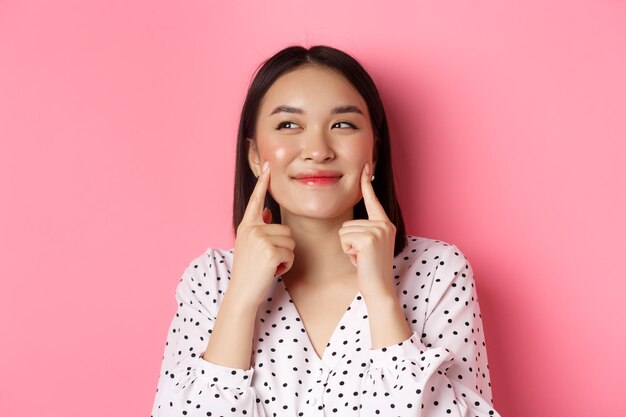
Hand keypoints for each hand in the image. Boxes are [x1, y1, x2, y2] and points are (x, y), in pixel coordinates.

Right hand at [229, 162, 294, 306]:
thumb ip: (259, 227)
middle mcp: (252, 229)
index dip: (262, 183)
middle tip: (267, 261)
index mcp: (246, 226)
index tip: (267, 165)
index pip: (256, 201)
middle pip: (285, 229)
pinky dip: (286, 265)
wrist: (242, 293)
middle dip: (283, 248)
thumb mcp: (250, 245)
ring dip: (285, 257)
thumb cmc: (248, 271)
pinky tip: (273, 271)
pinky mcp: (270, 251)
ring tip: (269, 265)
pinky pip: (290, 254)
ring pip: (290, 242)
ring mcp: (260, 239)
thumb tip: (268, 212)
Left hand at [338, 162, 396, 300]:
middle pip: (347, 222)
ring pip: (344, 230)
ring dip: (348, 247)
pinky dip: (348, 252)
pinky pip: (344, 238)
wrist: (379, 289)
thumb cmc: (371, 270)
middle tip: (363, 256)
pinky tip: (360, 260)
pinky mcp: (369, 238)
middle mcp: (384, 224)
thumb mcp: (368, 247)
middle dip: (349, 242)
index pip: (372, 200)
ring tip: (362, 258)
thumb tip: (350, 227)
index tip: (365, 166)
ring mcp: (378, 230)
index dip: (367, 183)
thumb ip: (364, 232)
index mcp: (385, 224)